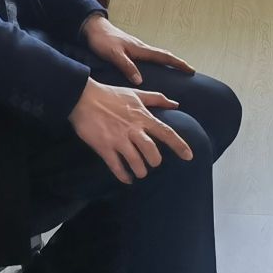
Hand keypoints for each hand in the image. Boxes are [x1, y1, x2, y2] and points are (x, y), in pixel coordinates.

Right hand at [68, 78, 192, 184]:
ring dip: (140, 171)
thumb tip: (175, 104)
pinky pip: (117, 167)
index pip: (166, 133)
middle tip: (153, 163)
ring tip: (140, 172)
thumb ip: (156, 99)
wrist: (83, 97)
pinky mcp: (104, 147)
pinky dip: (124, 176)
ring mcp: (118, 139)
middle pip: (152, 152)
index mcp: (142, 117)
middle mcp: (133, 129)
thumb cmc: (110, 95)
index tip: (189, 157)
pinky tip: (127, 179)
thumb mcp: (135, 93)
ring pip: (136, 162)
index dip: (179, 145)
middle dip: (154, 161)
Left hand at [82, 14, 194, 85]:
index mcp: (140, 49)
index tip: (190, 69)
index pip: (164, 56)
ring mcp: (136, 48)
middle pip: (164, 55)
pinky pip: (149, 57)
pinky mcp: (130, 49)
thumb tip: (140, 81)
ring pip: (157, 55)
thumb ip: (127, 67)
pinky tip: (154, 68)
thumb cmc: (103, 40)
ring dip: (168, 61)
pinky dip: (158, 61)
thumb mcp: (114, 55)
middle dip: (177, 63)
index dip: (178, 63)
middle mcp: (141, 48)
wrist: (93, 28)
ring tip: (176, 71)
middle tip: (189, 71)